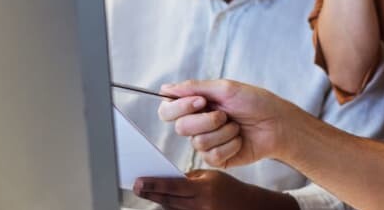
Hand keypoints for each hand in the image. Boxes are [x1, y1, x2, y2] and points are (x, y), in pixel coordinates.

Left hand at [132, 169, 297, 209]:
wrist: (247, 207)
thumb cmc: (228, 189)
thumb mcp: (211, 176)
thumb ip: (189, 178)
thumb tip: (166, 180)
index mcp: (203, 189)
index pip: (172, 186)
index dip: (154, 184)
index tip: (138, 181)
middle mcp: (200, 206)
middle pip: (168, 200)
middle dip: (151, 193)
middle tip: (136, 187)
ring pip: (172, 209)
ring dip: (159, 201)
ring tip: (146, 192)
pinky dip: (170, 208)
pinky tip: (162, 202)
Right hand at [158, 80, 297, 168]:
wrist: (278, 124)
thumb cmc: (255, 102)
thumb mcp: (225, 88)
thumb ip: (193, 88)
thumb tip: (165, 88)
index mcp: (197, 105)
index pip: (167, 109)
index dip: (178, 107)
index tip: (200, 101)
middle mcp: (198, 124)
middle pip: (180, 127)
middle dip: (205, 120)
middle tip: (225, 114)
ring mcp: (207, 142)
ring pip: (197, 142)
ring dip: (223, 132)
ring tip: (237, 126)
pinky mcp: (218, 158)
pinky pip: (212, 155)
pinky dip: (230, 144)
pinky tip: (240, 139)